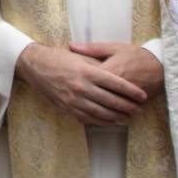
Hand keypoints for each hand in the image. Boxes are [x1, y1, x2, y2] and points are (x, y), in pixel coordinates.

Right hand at [14, 43, 146, 125]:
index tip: (142, 96)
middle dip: (128, 106)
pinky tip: (112, 121)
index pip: (116, 83)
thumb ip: (98, 65)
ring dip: (118, 116)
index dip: (131, 91)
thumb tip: (117, 74)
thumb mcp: (79, 56)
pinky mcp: (68, 108)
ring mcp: (74, 100)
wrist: (34, 65)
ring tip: (130, 117)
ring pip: (102, 113)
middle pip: (112, 100)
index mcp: (87, 71)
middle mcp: (82, 87)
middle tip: (140, 109)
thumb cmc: (58, 58)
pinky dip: (103, 121)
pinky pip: (89, 118)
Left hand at [69, 42, 164, 116]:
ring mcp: (125, 98)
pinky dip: (108, 118)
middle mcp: (115, 87)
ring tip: (80, 115)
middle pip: (95, 98)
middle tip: (68, 101)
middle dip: (81, 100)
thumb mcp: (113, 47)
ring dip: (93, 114)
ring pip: (106, 109)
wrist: (160, 64)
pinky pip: (118, 113)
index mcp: (108, 71)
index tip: (63, 84)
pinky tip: (99, 121)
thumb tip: (71, 46)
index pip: (88, 80)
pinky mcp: (132, 105)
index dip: (76, 83)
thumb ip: (91, 48)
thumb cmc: (135, 54)